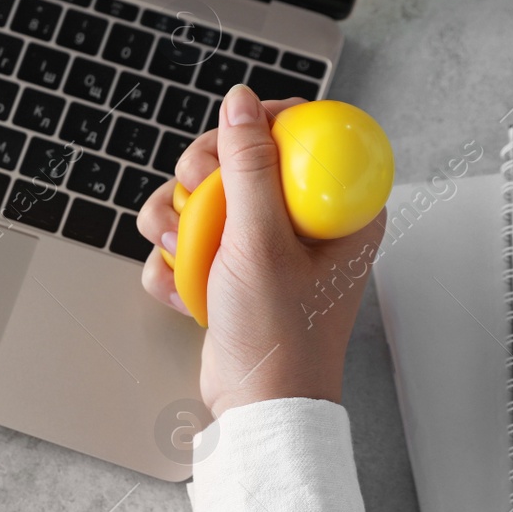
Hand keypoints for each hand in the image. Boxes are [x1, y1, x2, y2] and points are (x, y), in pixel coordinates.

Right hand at [136, 84, 384, 415]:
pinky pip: (189, 240)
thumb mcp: (261, 243)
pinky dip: (174, 260)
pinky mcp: (231, 268)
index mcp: (338, 208)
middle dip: (204, 177)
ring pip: (207, 195)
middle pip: (242, 156)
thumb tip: (241, 102)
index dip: (258, 125)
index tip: (226, 144)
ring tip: (183, 253)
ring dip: (179, 221)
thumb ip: (249, 167)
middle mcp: (304, 221)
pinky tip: (180, 287)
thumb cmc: (279, 339)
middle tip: (195, 197)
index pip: (304, 131)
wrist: (256, 409)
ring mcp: (264, 244)